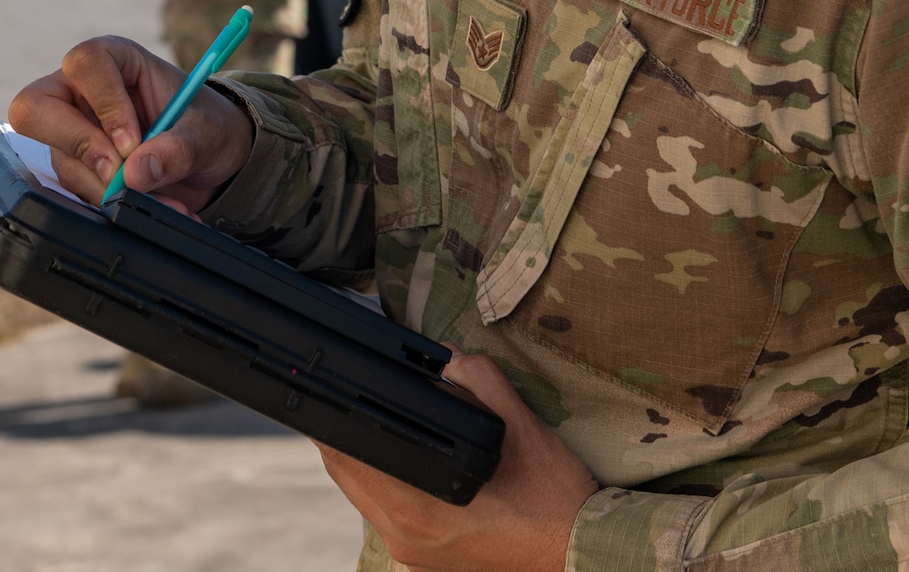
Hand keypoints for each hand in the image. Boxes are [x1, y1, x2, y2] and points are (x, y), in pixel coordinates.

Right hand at [7, 36, 254, 210]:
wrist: (210, 158)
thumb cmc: (206, 126)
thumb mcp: (205, 133)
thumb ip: (176, 149)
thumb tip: (135, 173)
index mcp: (115, 59)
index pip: (85, 64)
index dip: (104, 103)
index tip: (132, 141)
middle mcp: (82, 90)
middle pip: (35, 107)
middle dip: (79, 146)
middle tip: (118, 174)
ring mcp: (72, 129)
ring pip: (60, 158)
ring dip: (107, 188)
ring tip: (159, 198)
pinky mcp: (75, 165)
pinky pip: (74, 189)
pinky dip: (110, 204)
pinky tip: (147, 206)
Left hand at [316, 351, 596, 571]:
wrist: (583, 552)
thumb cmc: (556, 499)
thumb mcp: (523, 429)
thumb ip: (480, 382)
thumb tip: (445, 356)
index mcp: (420, 510)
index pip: (349, 459)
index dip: (331, 421)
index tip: (326, 388)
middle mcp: (408, 539)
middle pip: (349, 478)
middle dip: (342, 435)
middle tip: (344, 393)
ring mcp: (415, 555)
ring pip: (364, 499)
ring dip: (362, 460)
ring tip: (370, 420)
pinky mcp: (428, 561)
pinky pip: (386, 515)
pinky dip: (384, 484)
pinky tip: (401, 460)